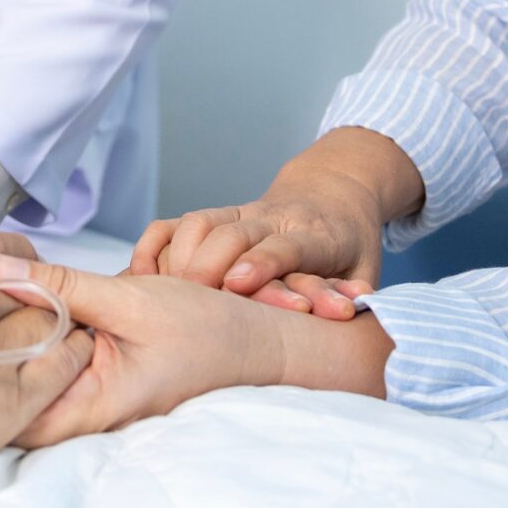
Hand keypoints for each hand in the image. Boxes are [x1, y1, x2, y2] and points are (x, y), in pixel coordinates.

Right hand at [0, 230, 93, 507]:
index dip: (2, 258)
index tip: (8, 271)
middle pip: (17, 285)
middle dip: (25, 295)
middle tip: (24, 312)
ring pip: (44, 319)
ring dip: (48, 324)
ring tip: (49, 337)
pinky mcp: (5, 408)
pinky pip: (61, 367)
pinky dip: (71, 356)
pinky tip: (70, 358)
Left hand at [0, 253, 393, 445]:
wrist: (258, 342)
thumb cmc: (208, 331)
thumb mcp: (130, 300)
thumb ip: (63, 285)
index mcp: (87, 407)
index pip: (4, 407)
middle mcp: (78, 407)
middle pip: (1, 380)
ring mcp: (82, 387)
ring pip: (18, 357)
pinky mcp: (88, 363)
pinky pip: (42, 344)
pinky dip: (16, 310)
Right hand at [130, 128, 417, 317]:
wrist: (333, 195)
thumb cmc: (349, 248)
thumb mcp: (366, 270)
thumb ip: (353, 292)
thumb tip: (360, 312)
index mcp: (315, 234)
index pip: (284, 246)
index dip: (260, 263)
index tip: (237, 284)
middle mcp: (272, 218)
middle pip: (231, 233)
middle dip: (207, 266)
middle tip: (188, 303)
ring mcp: (239, 213)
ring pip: (198, 222)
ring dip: (177, 259)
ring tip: (165, 300)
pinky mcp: (215, 215)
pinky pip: (172, 223)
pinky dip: (151, 247)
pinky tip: (140, 277)